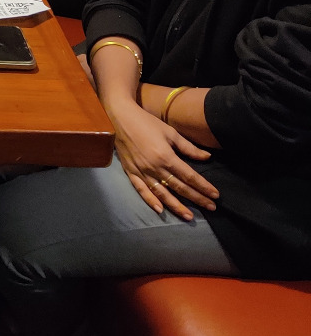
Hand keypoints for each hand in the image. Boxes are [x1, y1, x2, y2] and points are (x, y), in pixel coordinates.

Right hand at [107, 101, 217, 218]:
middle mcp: (155, 168)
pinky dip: (150, 201)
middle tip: (212, 208)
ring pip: (162, 194)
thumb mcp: (170, 132)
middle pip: (179, 187)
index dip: (203, 186)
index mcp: (166, 157)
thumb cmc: (147, 123)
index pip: (189, 176)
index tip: (216, 195)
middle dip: (197, 198)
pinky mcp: (131, 173)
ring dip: (177, 206)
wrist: (120, 119)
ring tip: (189, 216)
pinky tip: (160, 210)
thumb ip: (188, 147)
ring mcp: (142, 172)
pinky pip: (142, 190)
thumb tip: (207, 157)